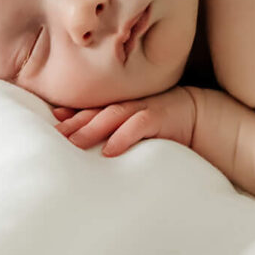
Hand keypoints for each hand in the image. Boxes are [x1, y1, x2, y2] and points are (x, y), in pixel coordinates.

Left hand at [51, 88, 196, 157]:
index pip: (93, 109)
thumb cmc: (165, 125)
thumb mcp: (138, 126)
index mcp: (124, 106)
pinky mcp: (161, 118)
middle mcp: (131, 105)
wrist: (201, 117)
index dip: (72, 114)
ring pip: (114, 116)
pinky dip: (123, 136)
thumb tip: (86, 144)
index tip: (54, 121)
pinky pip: (140, 125)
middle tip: (56, 135)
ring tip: (75, 143)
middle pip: (98, 111)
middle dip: (76, 122)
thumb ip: (117, 130)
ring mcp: (146, 109)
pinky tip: (110, 150)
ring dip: (93, 128)